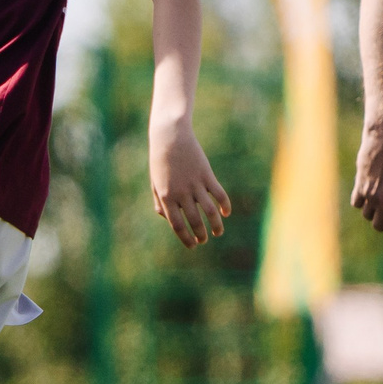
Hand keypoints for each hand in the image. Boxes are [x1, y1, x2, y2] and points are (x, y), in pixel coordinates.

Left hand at [150, 119, 231, 246]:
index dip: (185, 238)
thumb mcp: (155, 183)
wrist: (169, 138)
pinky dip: (224, 205)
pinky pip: (218, 194)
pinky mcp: (207, 175)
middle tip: (204, 240)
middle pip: (194, 221)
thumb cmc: (160, 161)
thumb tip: (167, 219)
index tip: (192, 246)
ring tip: (218, 233)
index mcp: (166, 197)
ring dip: (216, 225)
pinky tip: (226, 213)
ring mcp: (195, 184)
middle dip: (200, 235)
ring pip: (209, 212)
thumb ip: (160, 202)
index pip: (177, 225)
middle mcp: (181, 193)